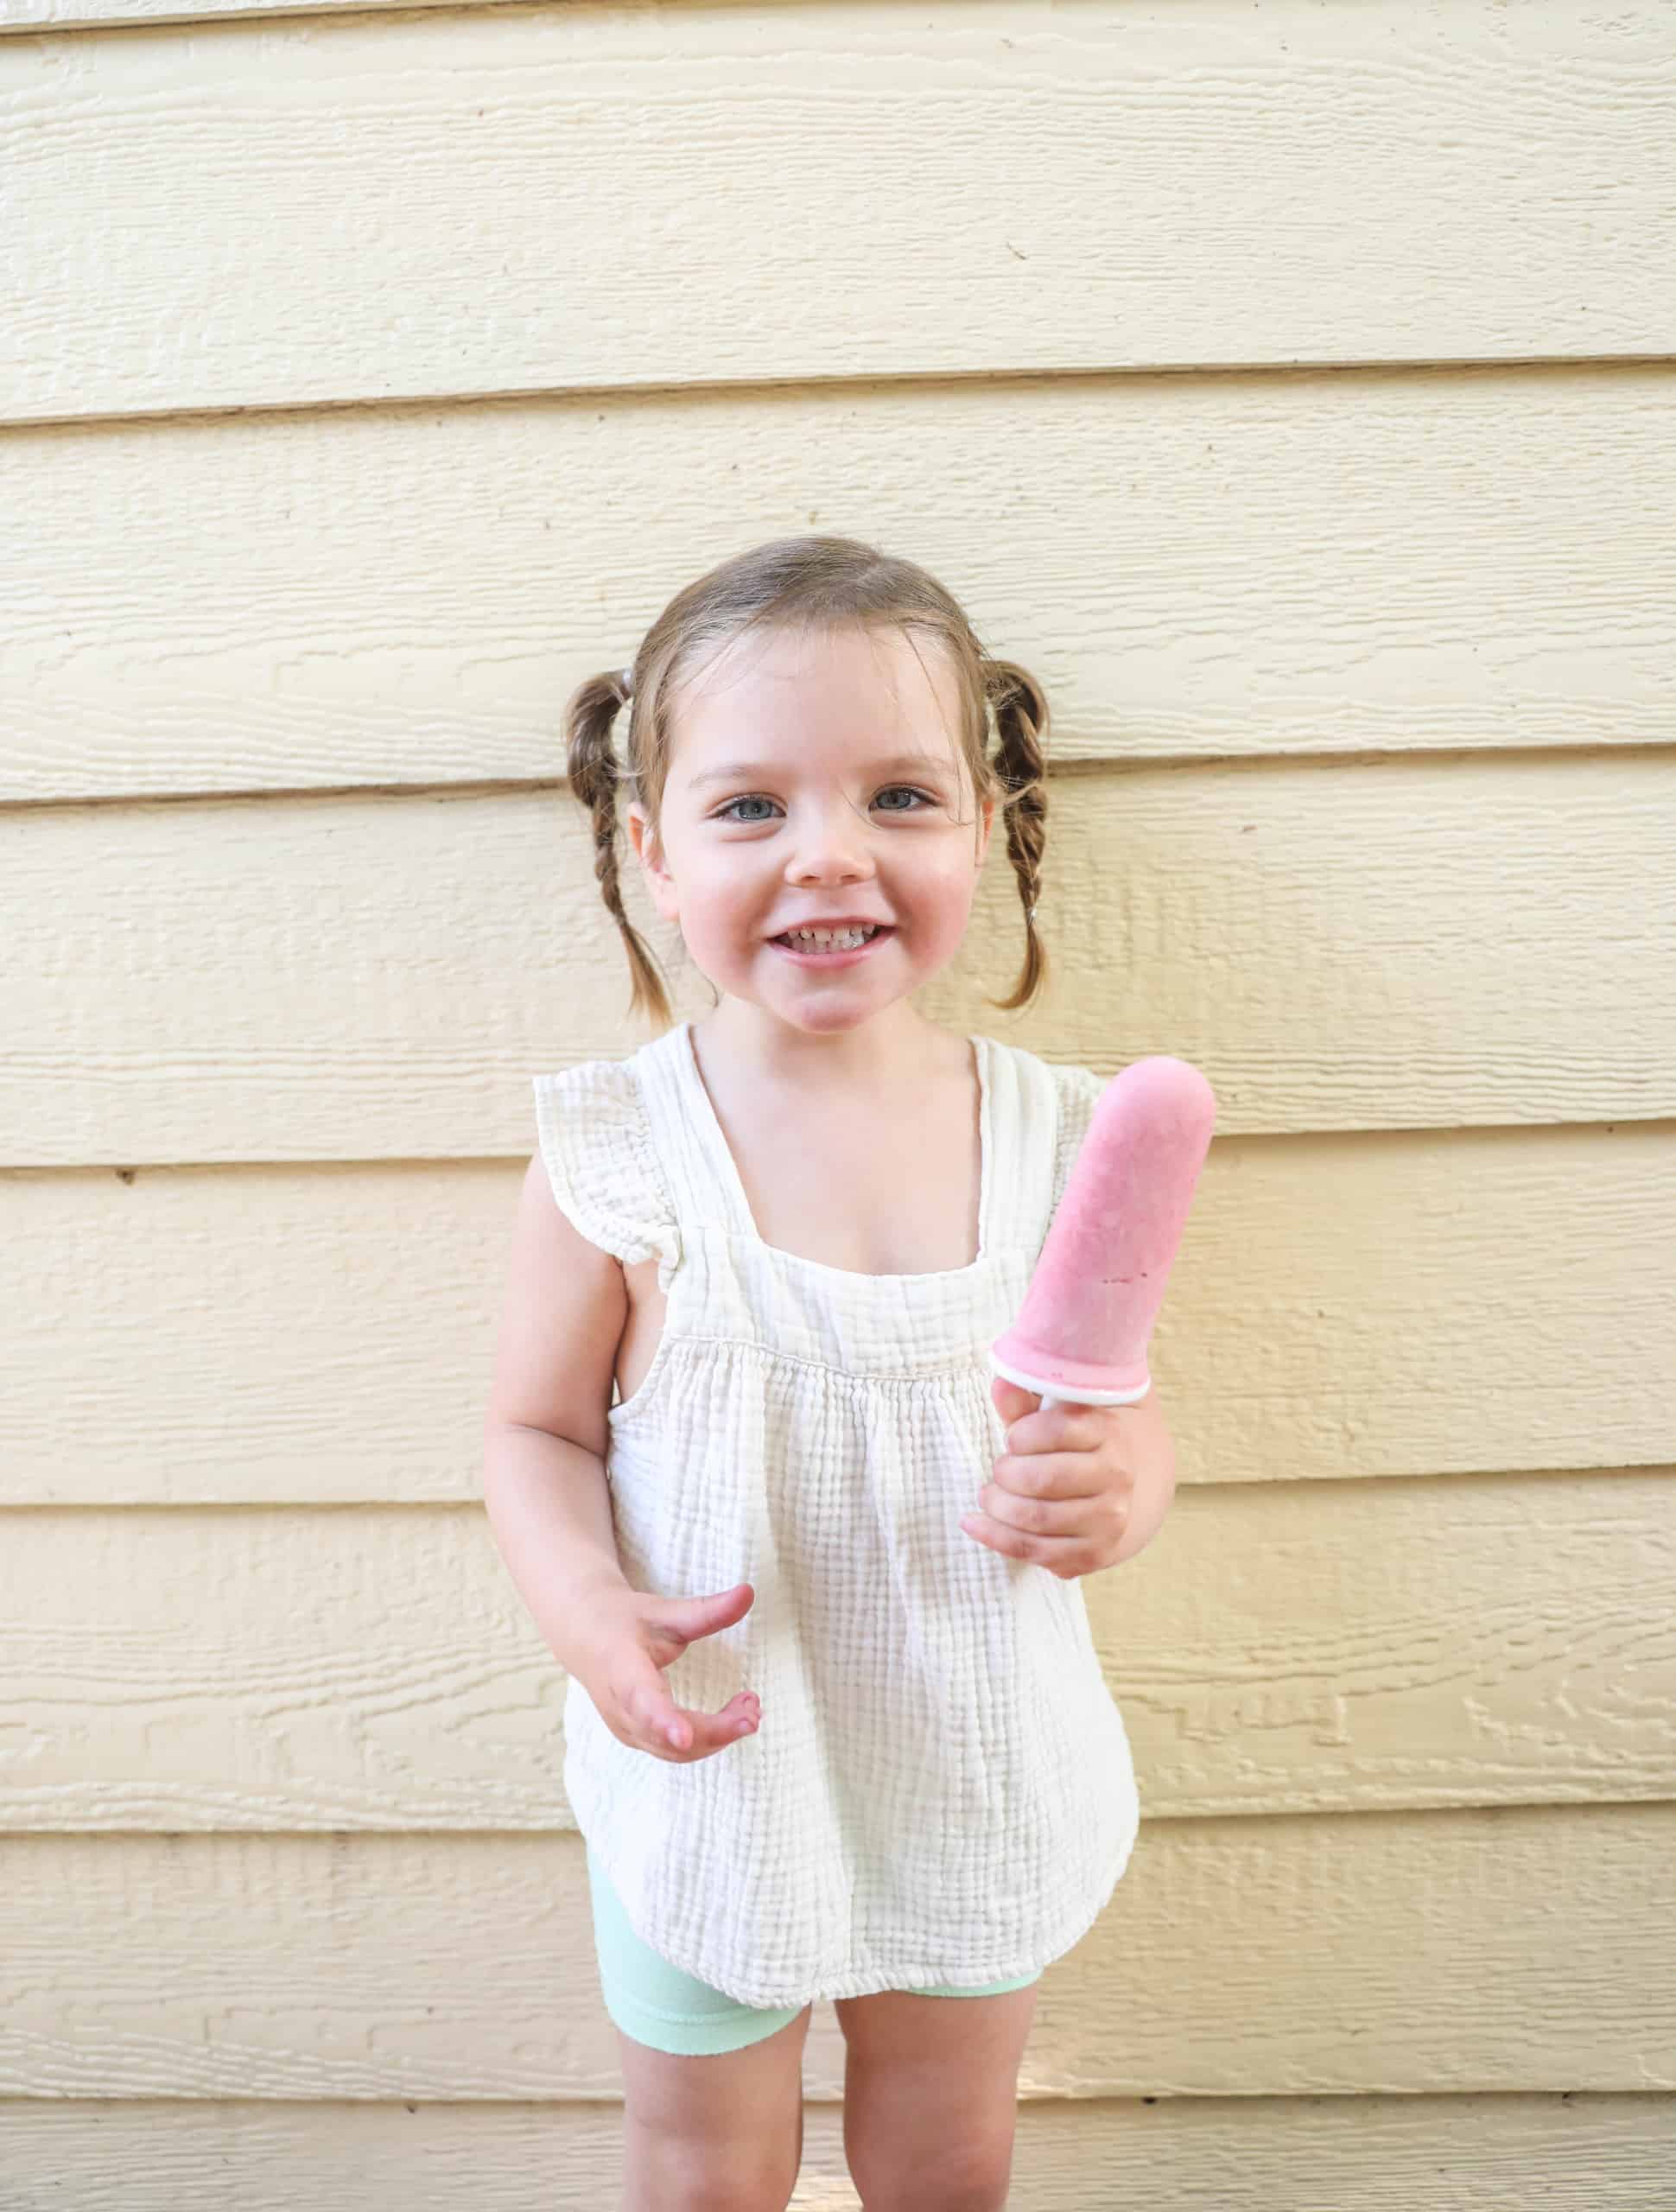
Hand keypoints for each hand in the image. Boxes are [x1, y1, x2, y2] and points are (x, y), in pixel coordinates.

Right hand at [575, 1581, 760, 1761]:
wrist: (584, 1636)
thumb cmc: (624, 1620)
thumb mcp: (664, 1610)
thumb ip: (707, 1609)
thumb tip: (749, 1592)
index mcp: (620, 1668)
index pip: (640, 1699)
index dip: (662, 1720)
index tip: (683, 1737)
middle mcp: (619, 1707)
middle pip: (667, 1736)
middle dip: (714, 1731)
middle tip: (753, 1712)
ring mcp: (626, 1728)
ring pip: (675, 1751)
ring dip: (717, 1737)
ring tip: (750, 1709)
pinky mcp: (638, 1737)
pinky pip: (675, 1751)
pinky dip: (708, 1740)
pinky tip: (734, 1718)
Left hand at [960, 1375, 1177, 1578]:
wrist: (1120, 1493)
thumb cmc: (1073, 1449)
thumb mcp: (1054, 1421)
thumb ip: (1024, 1405)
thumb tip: (1000, 1386)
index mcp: (1109, 1433)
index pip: (1059, 1429)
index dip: (1021, 1434)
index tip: (1012, 1439)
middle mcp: (1116, 1477)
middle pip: (1043, 1479)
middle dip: (1006, 1474)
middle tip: (998, 1471)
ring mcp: (1108, 1519)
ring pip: (1036, 1518)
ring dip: (998, 1506)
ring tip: (988, 1495)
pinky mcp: (1093, 1554)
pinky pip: (1035, 1550)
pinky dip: (994, 1536)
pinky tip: (972, 1523)